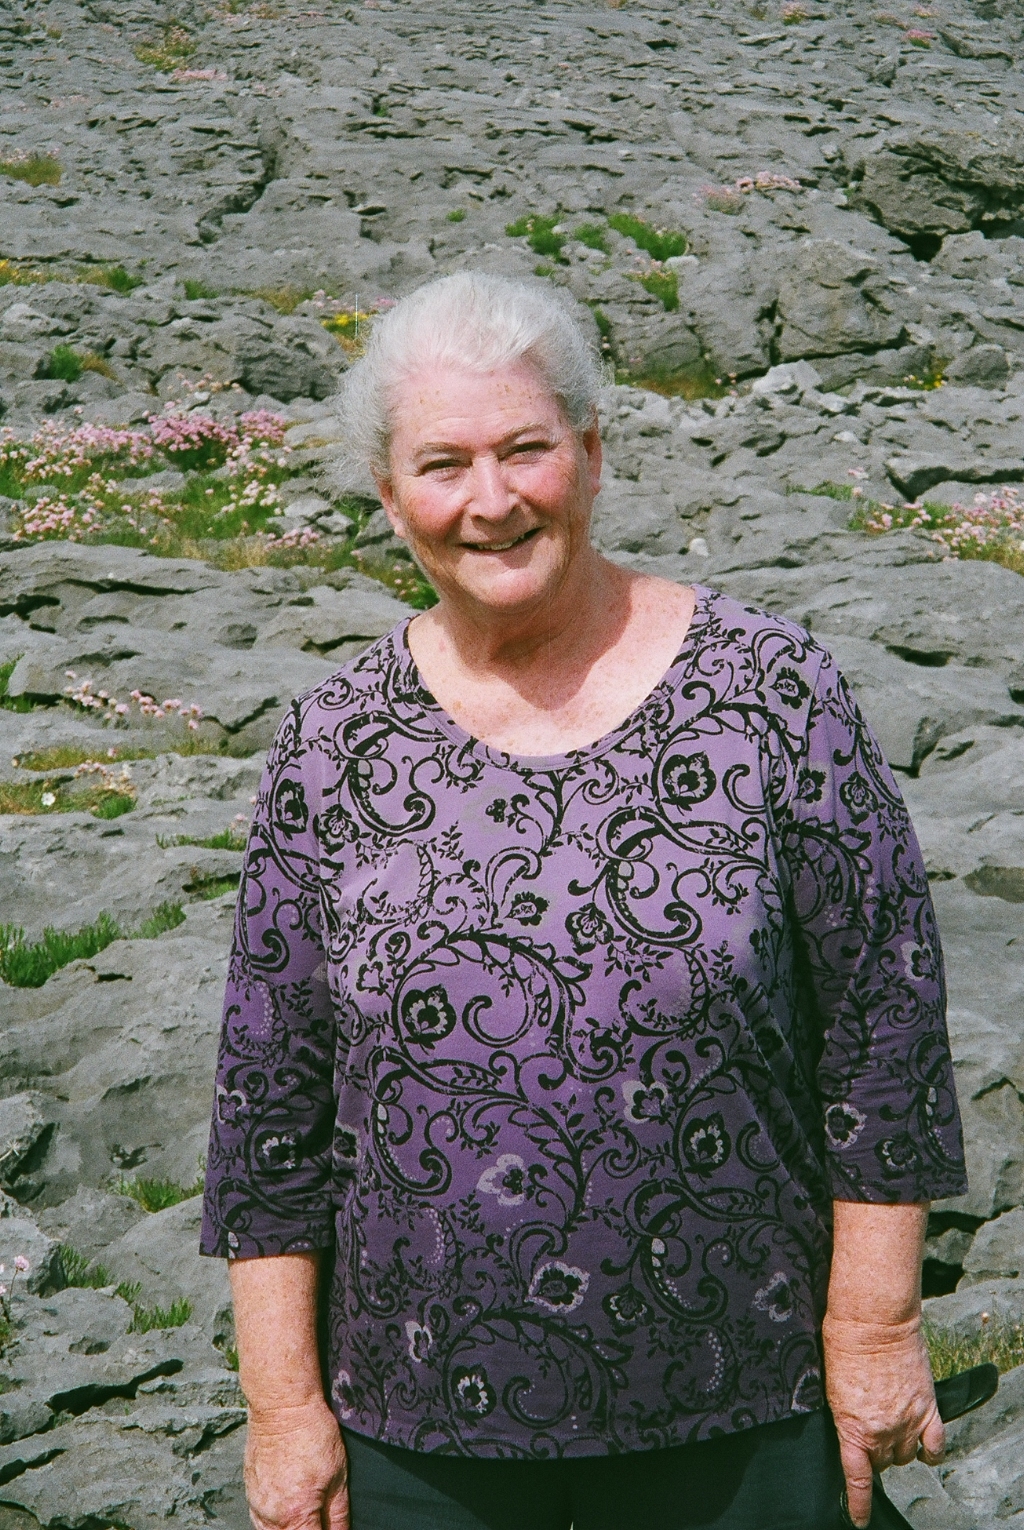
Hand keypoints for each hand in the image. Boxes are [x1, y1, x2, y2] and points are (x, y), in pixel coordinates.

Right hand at [244, 1398, 349, 1529]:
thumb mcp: (338, 1475)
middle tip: (318, 1519)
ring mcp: (256, 1504)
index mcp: (296, 1514)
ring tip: (303, 1514)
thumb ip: (338, 1514)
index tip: (329, 1527)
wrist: (282, 1406)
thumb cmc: (313, 1434)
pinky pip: (259, 1519)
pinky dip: (273, 1521)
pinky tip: (286, 1508)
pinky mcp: (249, 1491)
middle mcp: (271, 1515)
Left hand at [823, 1313, 944, 1528]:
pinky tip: (923, 1444)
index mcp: (854, 1428)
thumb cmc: (843, 1346)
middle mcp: (883, 1432)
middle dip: (873, 1452)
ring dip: (898, 1446)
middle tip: (869, 1428)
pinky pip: (935, 1446)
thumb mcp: (833, 1389)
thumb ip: (846, 1419)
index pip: (857, 1479)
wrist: (873, 1322)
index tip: (858, 1519)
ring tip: (891, 1422)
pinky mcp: (928, 1408)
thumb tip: (855, 1434)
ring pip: (906, 1455)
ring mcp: (908, 1422)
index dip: (858, 1503)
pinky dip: (930, 1450)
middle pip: (881, 1462)